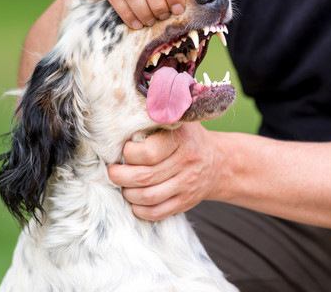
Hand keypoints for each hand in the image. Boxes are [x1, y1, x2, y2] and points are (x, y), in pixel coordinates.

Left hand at [108, 123, 223, 220]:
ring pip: (149, 197)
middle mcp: (186, 162)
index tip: (124, 150)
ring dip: (128, 193)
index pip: (148, 153)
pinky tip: (135, 200)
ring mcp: (187, 184)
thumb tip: (121, 124)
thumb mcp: (176, 121)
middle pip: (144, 177)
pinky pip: (157, 212)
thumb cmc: (185, 138)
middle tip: (113, 171)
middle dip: (120, 176)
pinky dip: (140, 209)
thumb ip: (154, 119)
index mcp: (181, 139)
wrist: (217, 161)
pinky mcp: (185, 202)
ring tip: (123, 185)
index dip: (129, 153)